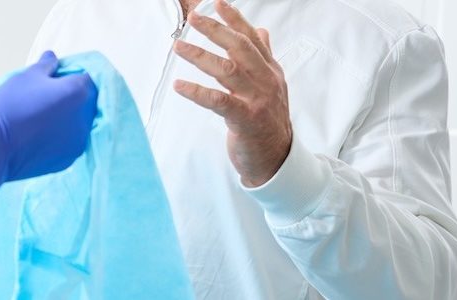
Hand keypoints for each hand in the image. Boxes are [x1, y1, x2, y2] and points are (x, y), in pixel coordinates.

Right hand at [0, 51, 95, 218]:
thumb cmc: (8, 106)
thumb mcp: (25, 77)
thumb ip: (46, 66)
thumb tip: (53, 58)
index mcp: (78, 92)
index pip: (86, 77)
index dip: (70, 76)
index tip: (53, 79)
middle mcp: (85, 118)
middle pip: (86, 102)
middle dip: (71, 97)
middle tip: (45, 97)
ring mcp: (78, 142)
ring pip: (78, 124)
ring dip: (66, 118)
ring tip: (40, 118)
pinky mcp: (67, 160)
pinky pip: (69, 142)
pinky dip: (60, 137)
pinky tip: (39, 134)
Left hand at [172, 0, 292, 187]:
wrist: (277, 158)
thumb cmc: (268, 121)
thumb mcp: (270, 86)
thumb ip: (264, 57)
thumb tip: (260, 31)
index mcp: (270, 72)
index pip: (252, 39)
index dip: (235, 19)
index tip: (218, 3)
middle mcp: (266, 82)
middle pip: (240, 49)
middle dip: (216, 31)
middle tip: (194, 19)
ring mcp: (257, 101)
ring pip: (227, 71)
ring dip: (200, 56)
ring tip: (179, 46)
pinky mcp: (246, 120)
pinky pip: (218, 102)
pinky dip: (197, 93)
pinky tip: (180, 86)